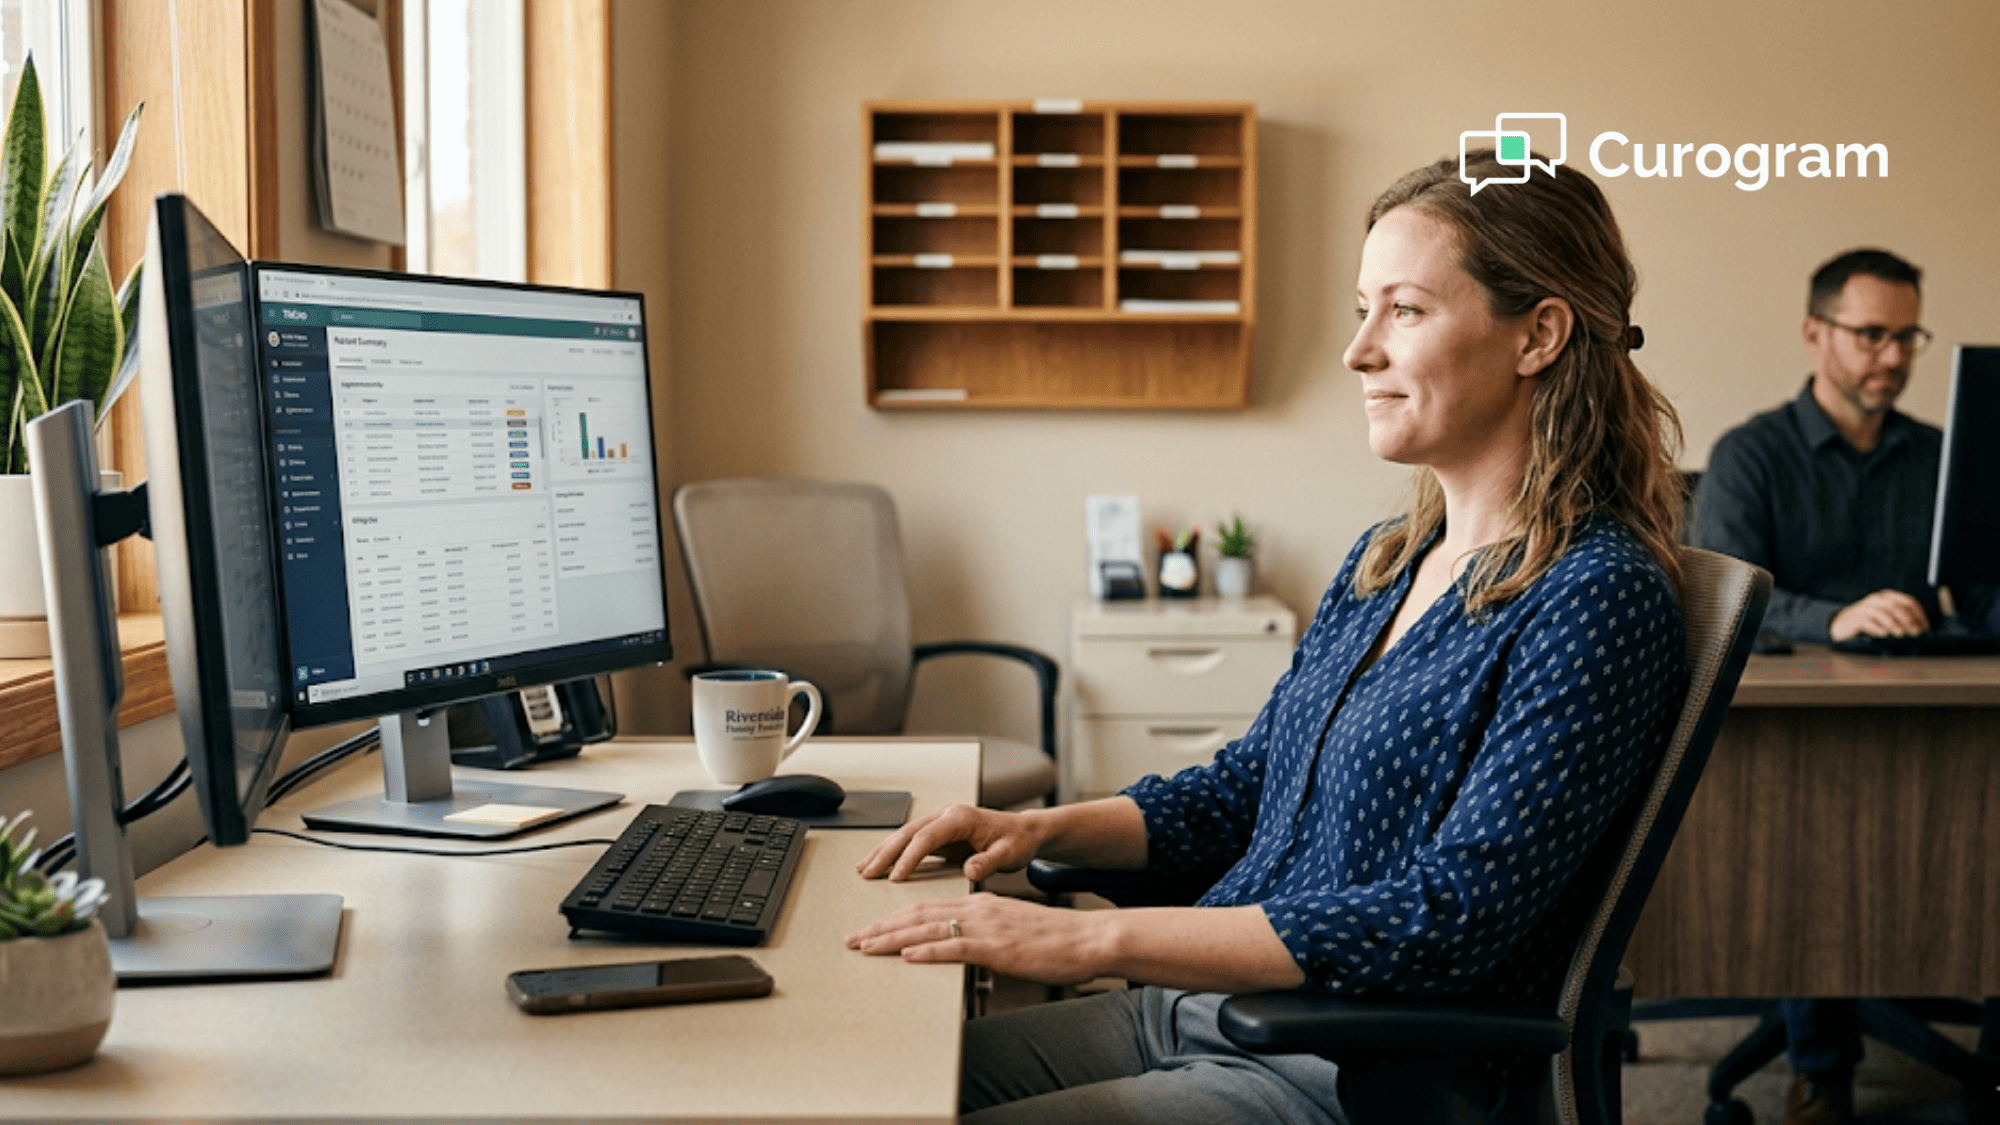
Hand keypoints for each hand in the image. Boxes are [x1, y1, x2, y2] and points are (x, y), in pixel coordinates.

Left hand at [844, 892, 1110, 986]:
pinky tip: (908, 955)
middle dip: (881, 927)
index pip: (927, 907)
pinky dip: (928, 950)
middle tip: (853, 938)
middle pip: (918, 914)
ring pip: (928, 928)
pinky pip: (955, 946)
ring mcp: (987, 927)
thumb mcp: (1012, 930)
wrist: (1088, 939)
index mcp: (981, 903)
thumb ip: (984, 934)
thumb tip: (961, 946)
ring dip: (892, 938)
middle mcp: (978, 908)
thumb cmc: (1055, 940)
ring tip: (866, 946)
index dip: (894, 918)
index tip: (870, 929)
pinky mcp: (997, 947)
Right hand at [854, 802, 1043, 882]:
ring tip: (863, 869)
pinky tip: (877, 863)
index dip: (909, 857)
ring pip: (904, 835)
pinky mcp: (939, 834)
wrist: (1024, 832)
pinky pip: (910, 842)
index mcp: (961, 817)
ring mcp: (940, 823)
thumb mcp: (1009, 853)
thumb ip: (988, 862)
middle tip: (867, 874)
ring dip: (883, 851)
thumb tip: (970, 870)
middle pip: (908, 833)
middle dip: (885, 853)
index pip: (927, 837)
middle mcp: (947, 815)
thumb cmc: (1017, 841)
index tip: (896, 878)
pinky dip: (892, 852)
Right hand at [1830, 589, 1929, 640]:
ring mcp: (1864, 609)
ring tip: (1902, 634)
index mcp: (1887, 597)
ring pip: (1883, 614)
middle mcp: (1876, 600)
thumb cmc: (1868, 622)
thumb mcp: (1885, 616)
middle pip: (1897, 607)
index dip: (1919, 614)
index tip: (1925, 627)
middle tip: (1916, 632)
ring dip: (1895, 625)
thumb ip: (1900, 618)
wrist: (1842, 624)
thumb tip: (1920, 629)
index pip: (1908, 601)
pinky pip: (1867, 622)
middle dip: (1909, 620)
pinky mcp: (1855, 619)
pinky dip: (1877, 628)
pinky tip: (1884, 634)